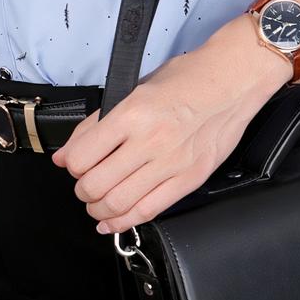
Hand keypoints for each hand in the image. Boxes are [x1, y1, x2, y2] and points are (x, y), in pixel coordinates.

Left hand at [52, 16, 293, 233]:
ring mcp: (172, 163)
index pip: (81, 157)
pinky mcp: (190, 178)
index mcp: (132, 114)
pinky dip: (124, 221)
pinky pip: (149, 210)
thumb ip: (97, 123)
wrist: (233, 80)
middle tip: (85, 185)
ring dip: (99, 209)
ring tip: (98, 203)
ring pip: (118, 203)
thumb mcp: (136, 88)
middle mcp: (150, 141)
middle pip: (95, 185)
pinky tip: (114, 220)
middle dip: (82, 191)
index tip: (73, 164)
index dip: (70, 165)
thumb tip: (66, 154)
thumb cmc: (188, 78)